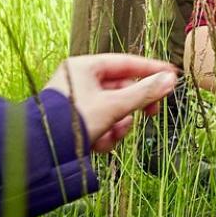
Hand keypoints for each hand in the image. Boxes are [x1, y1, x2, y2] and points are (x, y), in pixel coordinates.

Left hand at [45, 54, 178, 154]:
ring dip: (119, 125)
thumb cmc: (75, 121)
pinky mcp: (76, 121)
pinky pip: (102, 122)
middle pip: (121, 89)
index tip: (171, 75)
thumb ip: (144, 92)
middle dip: (132, 107)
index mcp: (85, 67)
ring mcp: (77, 102)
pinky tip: (99, 144)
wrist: (44, 153)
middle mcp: (80, 81)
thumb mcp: (114, 106)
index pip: (126, 63)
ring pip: (114, 109)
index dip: (151, 69)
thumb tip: (170, 80)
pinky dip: (106, 134)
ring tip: (113, 134)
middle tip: (151, 114)